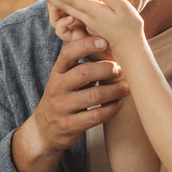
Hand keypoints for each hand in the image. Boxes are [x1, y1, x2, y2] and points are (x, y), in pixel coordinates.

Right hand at [27, 34, 127, 154]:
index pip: (67, 53)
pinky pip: (96, 116)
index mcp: (56, 73)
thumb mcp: (64, 79)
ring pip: (93, 95)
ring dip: (115, 90)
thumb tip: (109, 44)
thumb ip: (81, 65)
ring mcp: (62, 108)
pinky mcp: (69, 125)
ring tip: (126, 88)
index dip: (86, 45)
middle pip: (83, 72)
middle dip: (106, 69)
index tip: (105, 42)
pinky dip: (112, 109)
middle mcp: (57, 88)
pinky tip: (118, 104)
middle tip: (120, 70)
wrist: (45, 130)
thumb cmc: (64, 98)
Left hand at [38, 0, 144, 62]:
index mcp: (93, 12)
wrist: (130, 50)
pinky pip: (75, 15)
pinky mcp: (90, 28)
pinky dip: (67, 8)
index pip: (71, 0)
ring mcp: (88, 24)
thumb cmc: (130, 28)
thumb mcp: (124, 8)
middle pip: (65, 6)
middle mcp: (87, 18)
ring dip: (57, 2)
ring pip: (68, 11)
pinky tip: (65, 3)